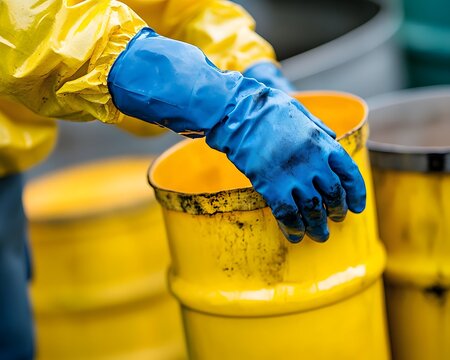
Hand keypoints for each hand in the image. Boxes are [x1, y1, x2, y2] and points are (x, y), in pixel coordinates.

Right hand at [108, 28, 365, 242]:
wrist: (238, 114)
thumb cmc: (268, 109)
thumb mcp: (302, 114)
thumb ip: (320, 130)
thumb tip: (332, 141)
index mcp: (323, 143)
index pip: (349, 174)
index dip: (356, 194)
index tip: (356, 207)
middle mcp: (313, 162)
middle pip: (333, 195)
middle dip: (337, 211)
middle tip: (335, 219)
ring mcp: (292, 175)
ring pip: (312, 209)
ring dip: (316, 225)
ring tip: (319, 235)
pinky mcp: (270, 186)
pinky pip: (286, 213)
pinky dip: (292, 227)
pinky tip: (293, 235)